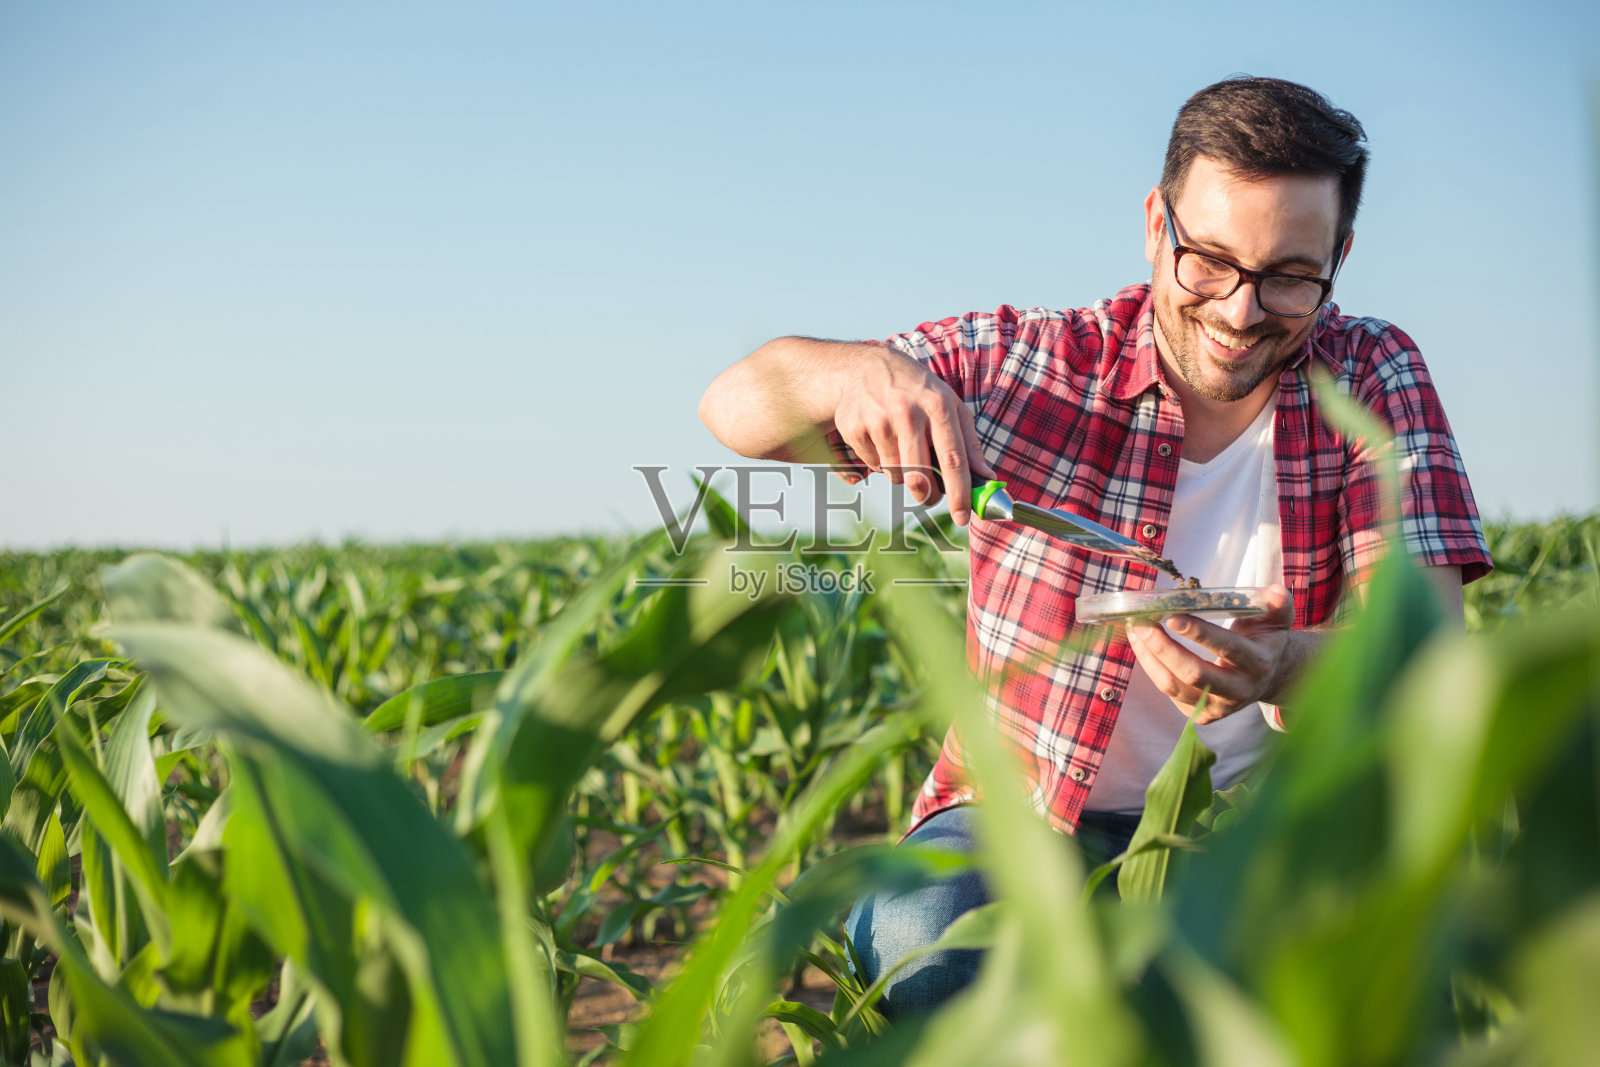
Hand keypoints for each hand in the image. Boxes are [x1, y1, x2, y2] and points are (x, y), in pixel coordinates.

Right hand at [830, 348, 995, 524]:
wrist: (865, 367)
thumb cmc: (916, 392)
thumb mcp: (949, 406)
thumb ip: (969, 444)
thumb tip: (987, 479)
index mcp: (938, 405)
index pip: (953, 459)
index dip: (960, 493)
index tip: (963, 517)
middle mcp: (908, 412)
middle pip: (920, 475)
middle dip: (927, 493)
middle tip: (929, 494)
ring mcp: (878, 420)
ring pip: (896, 475)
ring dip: (902, 474)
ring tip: (902, 450)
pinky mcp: (854, 428)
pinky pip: (873, 466)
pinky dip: (880, 463)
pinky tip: (881, 440)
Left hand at [1125, 584, 1295, 723]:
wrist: (1270, 677)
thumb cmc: (1265, 640)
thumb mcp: (1277, 620)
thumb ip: (1278, 604)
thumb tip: (1275, 591)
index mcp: (1258, 663)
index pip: (1227, 649)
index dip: (1199, 634)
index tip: (1172, 616)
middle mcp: (1239, 691)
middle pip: (1195, 674)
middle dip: (1164, 648)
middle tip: (1142, 623)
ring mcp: (1218, 707)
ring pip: (1174, 686)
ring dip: (1149, 657)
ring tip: (1136, 630)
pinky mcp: (1202, 715)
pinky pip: (1168, 691)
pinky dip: (1150, 666)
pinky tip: (1141, 644)